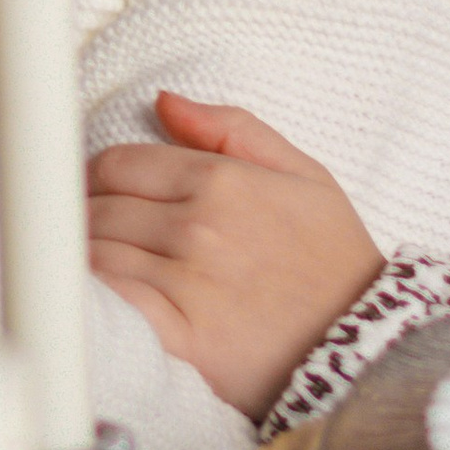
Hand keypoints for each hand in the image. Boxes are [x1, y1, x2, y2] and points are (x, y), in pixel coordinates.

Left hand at [86, 91, 380, 419]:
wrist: (368, 349)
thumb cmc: (334, 261)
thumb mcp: (305, 175)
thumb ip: (232, 128)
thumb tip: (164, 100)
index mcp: (221, 179)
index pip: (116, 164)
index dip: (94, 178)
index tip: (91, 195)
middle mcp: (198, 226)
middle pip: (97, 208)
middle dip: (82, 217)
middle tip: (84, 233)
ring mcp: (186, 282)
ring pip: (94, 254)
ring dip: (80, 258)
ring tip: (83, 268)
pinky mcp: (180, 337)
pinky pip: (112, 304)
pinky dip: (92, 299)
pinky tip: (94, 300)